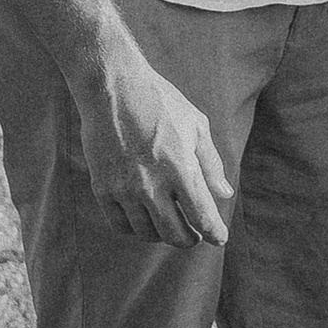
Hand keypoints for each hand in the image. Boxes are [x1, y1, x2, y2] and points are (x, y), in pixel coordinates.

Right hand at [70, 35, 230, 246]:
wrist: (113, 87)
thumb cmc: (161, 103)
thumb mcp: (196, 126)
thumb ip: (211, 164)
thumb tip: (225, 194)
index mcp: (181, 169)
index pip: (202, 216)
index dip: (214, 233)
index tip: (219, 238)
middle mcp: (152, 185)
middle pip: (174, 234)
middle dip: (189, 240)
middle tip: (195, 236)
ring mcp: (124, 189)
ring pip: (147, 233)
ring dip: (162, 236)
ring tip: (170, 226)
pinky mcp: (102, 188)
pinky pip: (120, 224)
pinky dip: (135, 229)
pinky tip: (144, 221)